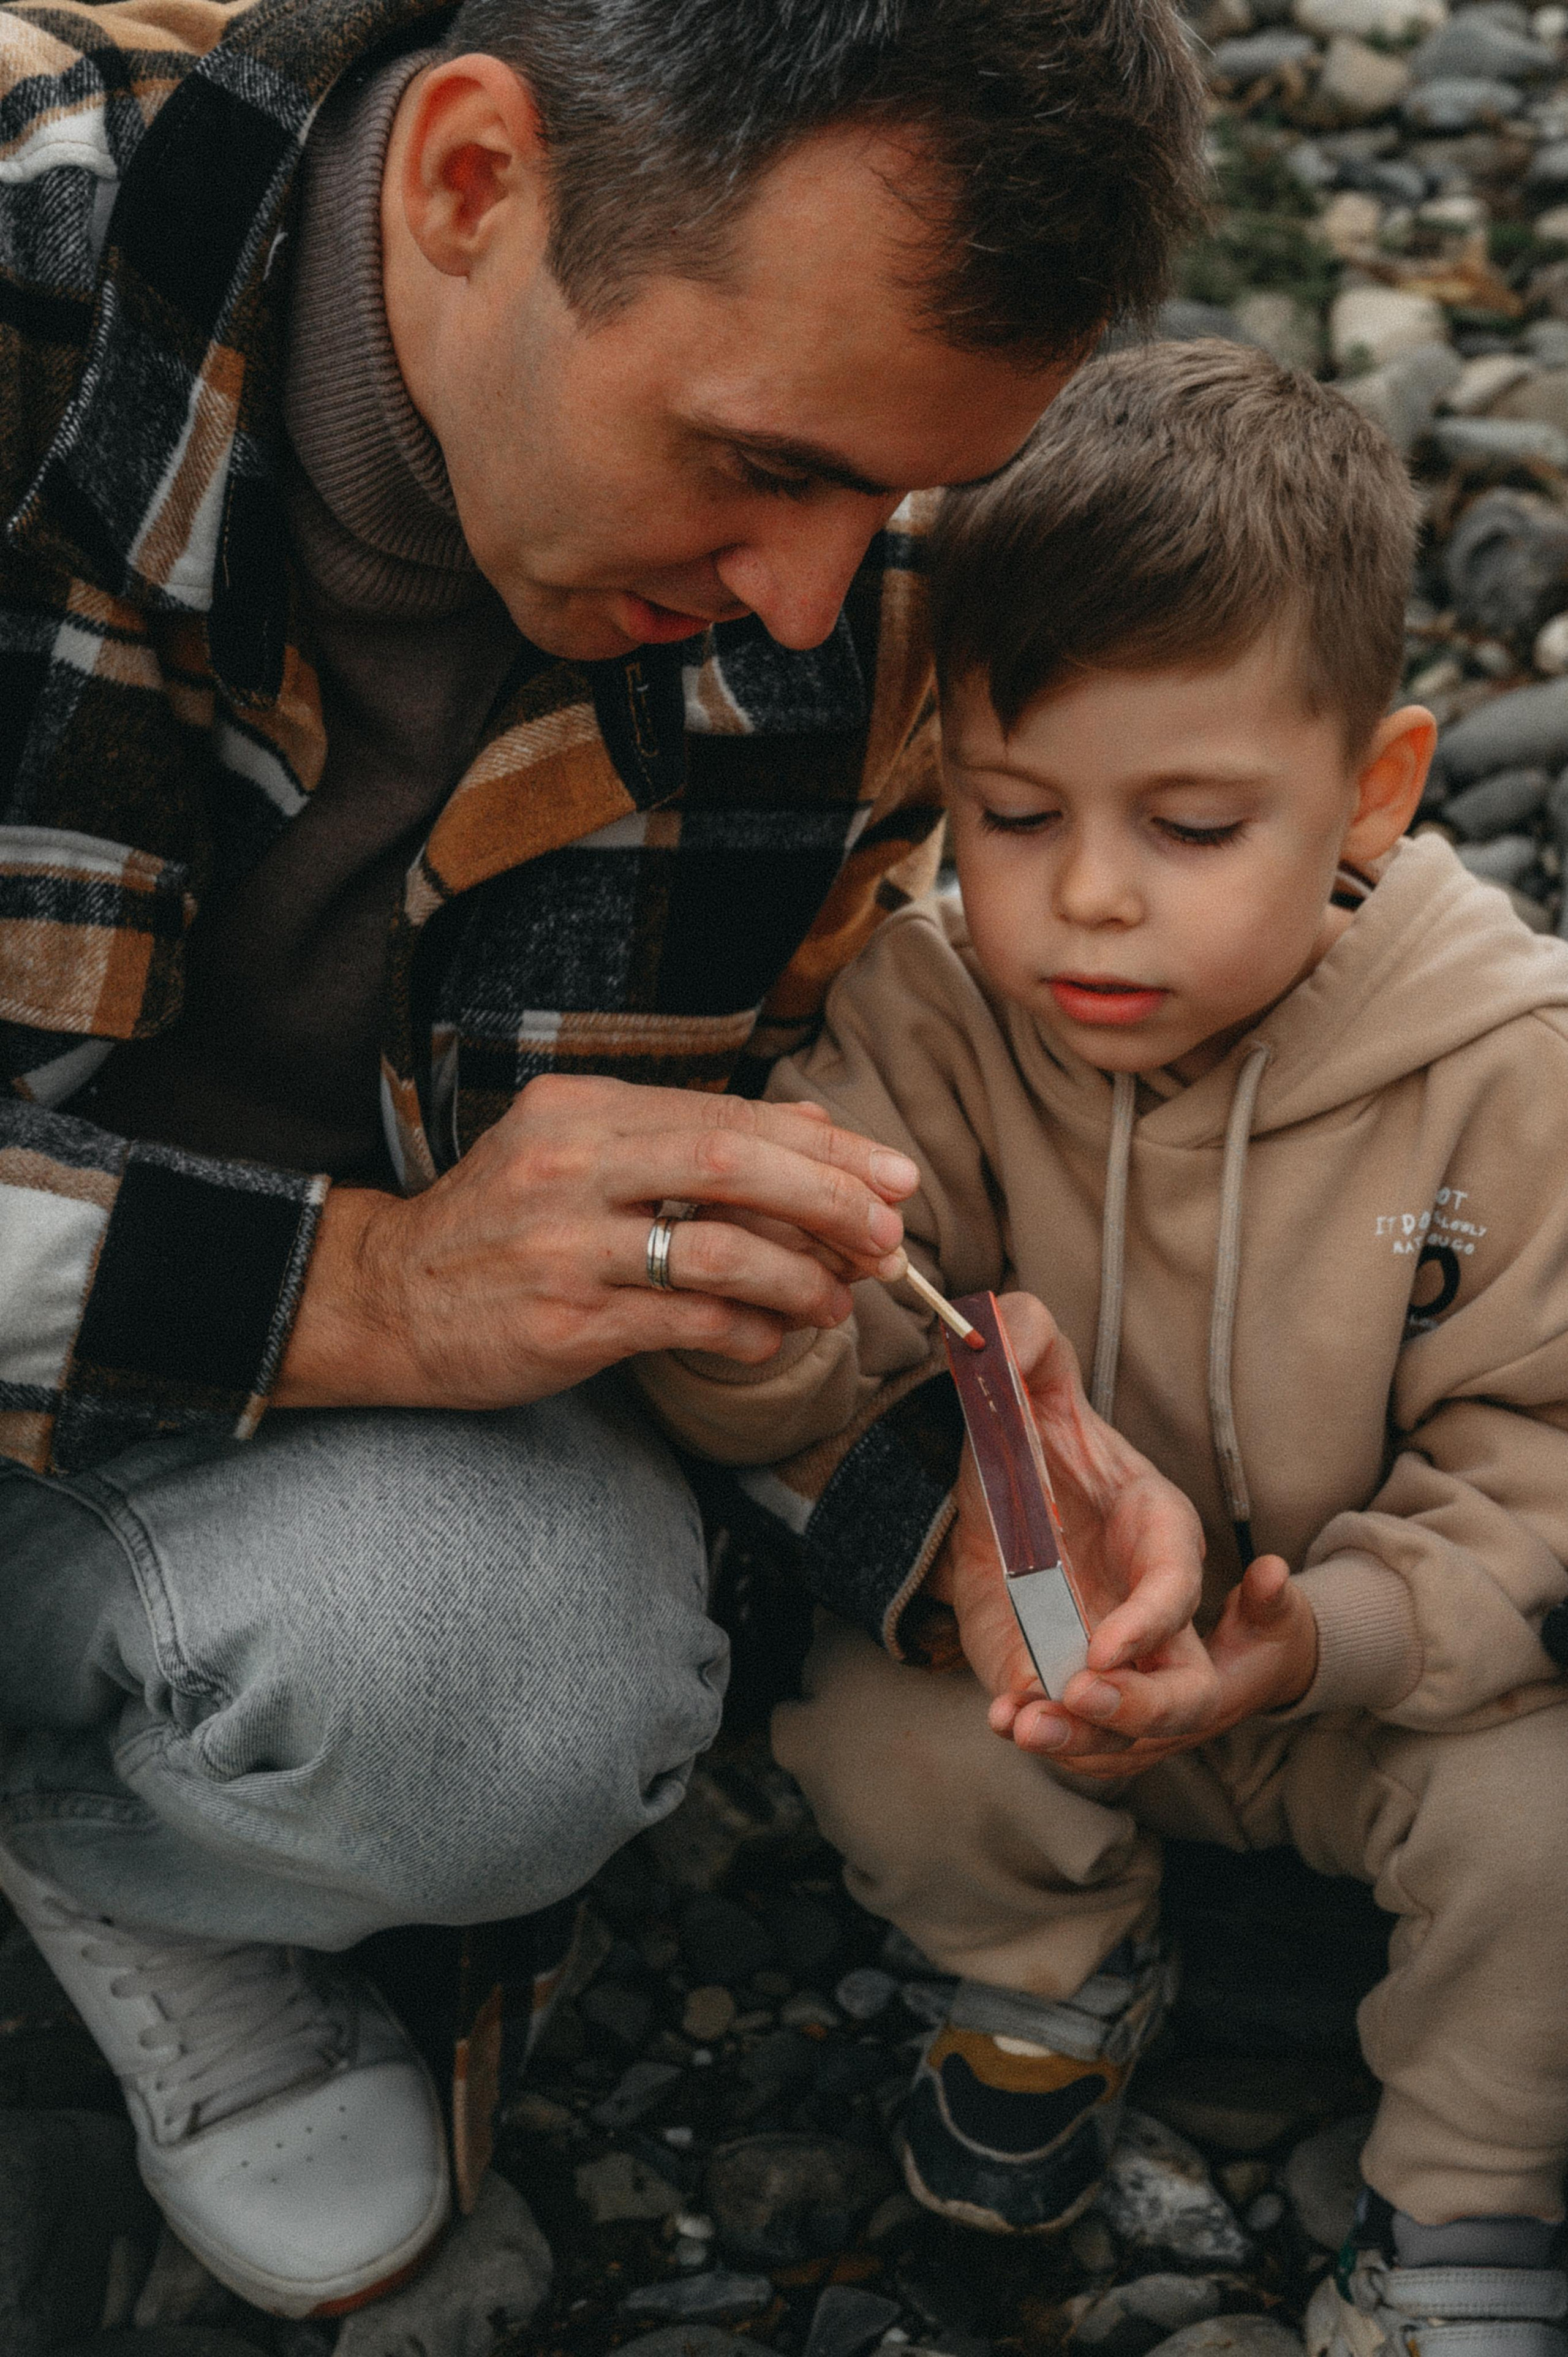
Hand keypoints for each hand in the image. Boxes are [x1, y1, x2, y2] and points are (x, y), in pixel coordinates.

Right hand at [274, 1074, 918, 1409]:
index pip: (728, 1116)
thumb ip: (684, 1138)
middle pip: (732, 1162)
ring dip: (800, 1275)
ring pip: (718, 1247)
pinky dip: (749, 1329)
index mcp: (582, 1110)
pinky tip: (774, 1337)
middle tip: (887, 1233)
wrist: (385, 1299)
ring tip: (840, 1296)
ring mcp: (566, 1246)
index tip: (890, 1175)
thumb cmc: (499, 1225)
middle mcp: (573, 1166)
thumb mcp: (577, 1152)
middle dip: (829, 1197)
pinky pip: (687, 1320)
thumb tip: (813, 1130)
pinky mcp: (567, 1322)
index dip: (823, 1147)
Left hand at [927, 1294, 1215, 1766]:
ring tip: (1023, 1724)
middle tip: (1074, 1697)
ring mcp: (1109, 1652)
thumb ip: (1026, 1342)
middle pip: (1180, 1685)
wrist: (1008, 1490)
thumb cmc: (1040, 1439)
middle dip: (1138, 1705)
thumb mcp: (1034, 1385)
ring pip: (1127, 1727)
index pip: (1177, 1584)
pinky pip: (1072, 1731)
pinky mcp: (1063, 1678)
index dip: (1150, 1621)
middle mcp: (1148, 1605)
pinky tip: (1002, 1721)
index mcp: (1161, 1531)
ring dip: (1083, 1737)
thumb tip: (1006, 1324)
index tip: (1102, 1651)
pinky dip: (1043, 1734)